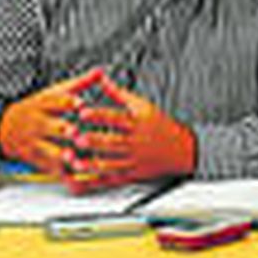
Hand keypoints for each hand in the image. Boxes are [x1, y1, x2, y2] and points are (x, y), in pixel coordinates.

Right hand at [0, 68, 104, 174]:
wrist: (4, 129)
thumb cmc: (36, 109)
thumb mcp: (53, 94)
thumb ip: (79, 84)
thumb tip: (100, 71)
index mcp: (43, 104)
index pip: (55, 101)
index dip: (67, 102)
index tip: (80, 103)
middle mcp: (38, 123)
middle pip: (50, 126)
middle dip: (63, 130)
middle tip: (75, 132)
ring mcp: (35, 142)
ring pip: (48, 150)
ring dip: (60, 155)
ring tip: (72, 158)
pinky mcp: (37, 159)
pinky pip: (50, 168)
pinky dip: (63, 175)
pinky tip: (75, 179)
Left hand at [65, 73, 196, 191]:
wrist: (181, 149)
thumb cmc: (160, 125)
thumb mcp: (141, 105)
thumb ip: (117, 92)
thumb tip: (101, 78)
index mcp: (136, 122)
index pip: (116, 117)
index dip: (99, 115)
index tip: (83, 113)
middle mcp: (135, 142)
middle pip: (112, 141)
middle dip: (94, 141)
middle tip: (77, 138)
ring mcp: (134, 160)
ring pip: (111, 163)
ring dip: (92, 163)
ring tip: (76, 162)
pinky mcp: (132, 174)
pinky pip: (112, 178)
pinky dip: (97, 180)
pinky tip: (83, 178)